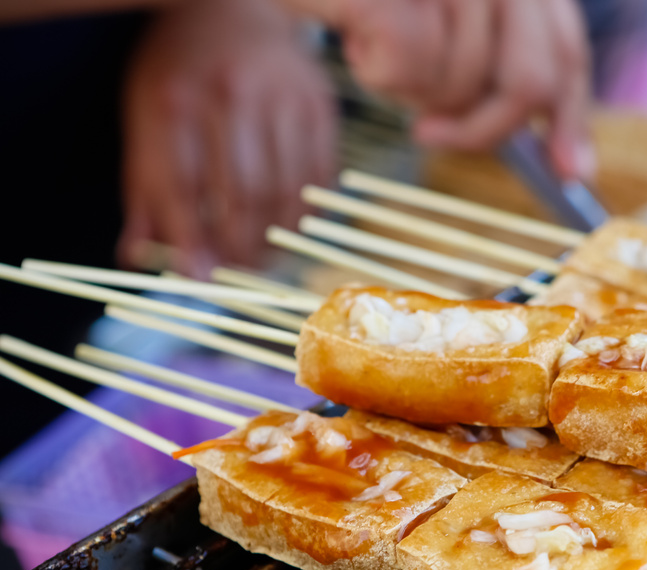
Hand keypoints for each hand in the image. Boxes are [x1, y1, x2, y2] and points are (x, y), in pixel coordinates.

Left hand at [120, 0, 335, 276]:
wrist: (237, 8)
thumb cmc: (183, 69)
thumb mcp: (145, 116)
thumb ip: (142, 188)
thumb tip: (137, 255)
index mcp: (174, 99)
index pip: (182, 188)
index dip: (191, 240)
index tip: (199, 276)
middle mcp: (230, 95)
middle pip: (241, 197)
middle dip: (241, 247)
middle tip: (240, 271)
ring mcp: (281, 97)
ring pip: (285, 191)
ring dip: (278, 237)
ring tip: (268, 256)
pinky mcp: (319, 103)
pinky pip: (319, 174)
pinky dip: (308, 209)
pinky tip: (293, 223)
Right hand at [288, 0, 592, 179]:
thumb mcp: (444, 28)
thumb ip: (503, 77)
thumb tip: (571, 168)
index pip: (565, 52)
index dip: (571, 118)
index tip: (572, 174)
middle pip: (528, 81)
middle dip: (481, 126)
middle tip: (430, 132)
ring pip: (460, 82)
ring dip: (410, 89)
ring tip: (375, 47)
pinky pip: (409, 66)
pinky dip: (377, 72)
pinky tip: (355, 41)